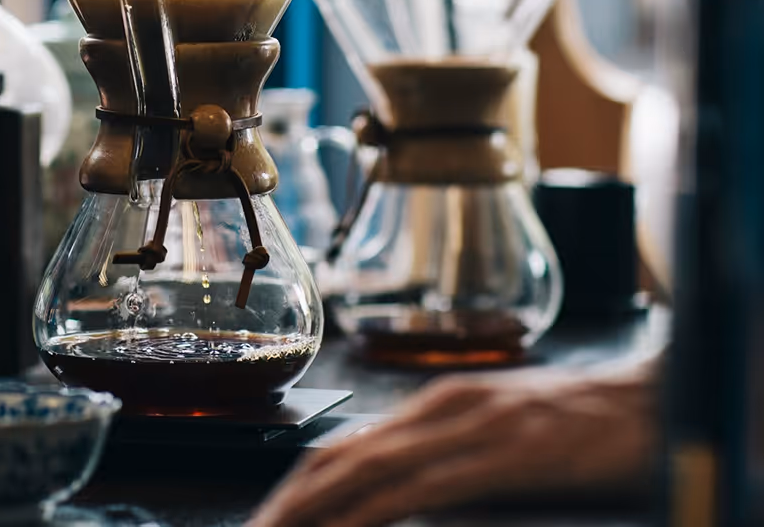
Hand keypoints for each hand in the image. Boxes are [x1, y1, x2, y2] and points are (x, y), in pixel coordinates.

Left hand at [249, 359, 657, 526]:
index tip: (265, 521)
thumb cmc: (577, 424)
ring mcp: (465, 427)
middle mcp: (436, 408)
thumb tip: (393, 491)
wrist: (649, 398)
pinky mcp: (500, 453)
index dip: (293, 488)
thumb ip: (442, 457)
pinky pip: (418, 488)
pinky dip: (369, 512)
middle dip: (285, 504)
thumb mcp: (494, 436)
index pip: (340, 449)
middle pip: (336, 459)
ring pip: (364, 471)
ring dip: (310, 510)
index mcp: (432, 406)